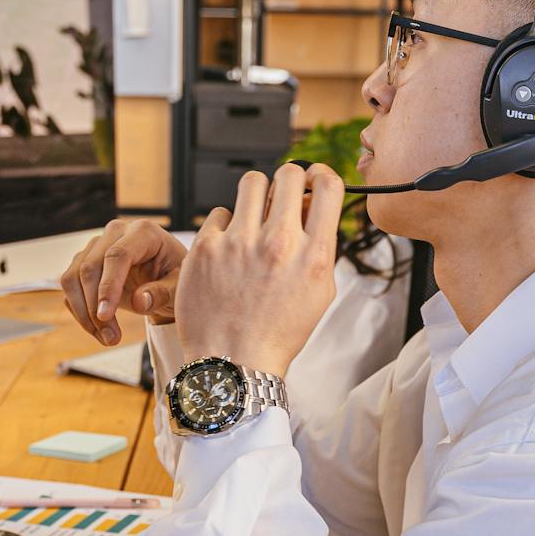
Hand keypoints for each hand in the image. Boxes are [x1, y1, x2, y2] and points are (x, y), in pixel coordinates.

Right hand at [60, 218, 185, 345]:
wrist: (168, 277)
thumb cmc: (177, 278)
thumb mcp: (180, 286)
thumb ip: (163, 292)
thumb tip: (139, 301)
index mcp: (143, 232)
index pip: (117, 256)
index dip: (108, 286)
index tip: (105, 316)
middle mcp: (116, 233)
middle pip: (90, 267)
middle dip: (94, 307)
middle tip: (112, 339)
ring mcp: (96, 246)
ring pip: (73, 277)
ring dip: (84, 313)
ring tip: (108, 338)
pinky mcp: (84, 261)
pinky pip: (71, 288)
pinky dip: (80, 312)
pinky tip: (99, 331)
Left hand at [176, 163, 343, 376]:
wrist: (233, 362)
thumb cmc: (277, 332)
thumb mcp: (319, 293)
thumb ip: (320, 248)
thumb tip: (313, 207)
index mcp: (312, 255)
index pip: (328, 185)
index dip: (321, 175)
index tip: (313, 182)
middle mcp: (278, 243)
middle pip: (290, 173)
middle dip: (290, 180)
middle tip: (282, 197)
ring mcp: (240, 243)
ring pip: (252, 182)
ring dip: (257, 194)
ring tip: (253, 216)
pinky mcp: (207, 247)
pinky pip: (220, 213)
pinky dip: (226, 227)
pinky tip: (227, 250)